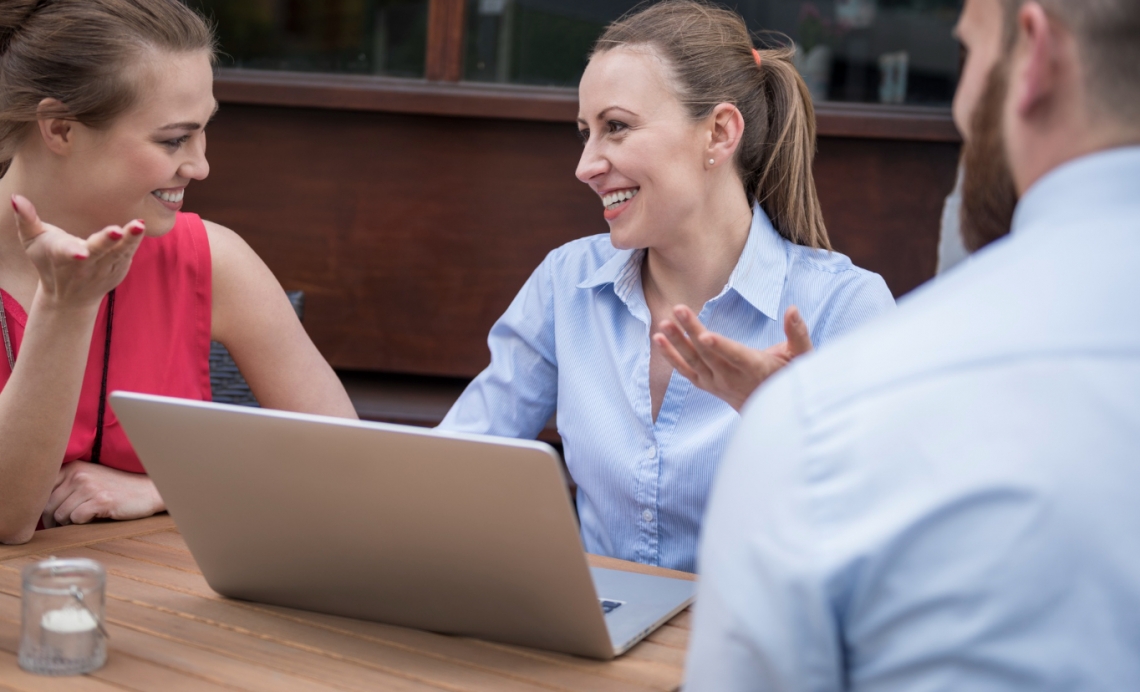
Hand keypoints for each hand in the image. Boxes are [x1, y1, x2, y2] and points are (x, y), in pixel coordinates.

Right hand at [11, 195, 144, 309]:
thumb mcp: (32, 241)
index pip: (67, 253)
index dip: (73, 252)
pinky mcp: (118, 270)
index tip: (80, 252)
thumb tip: (16, 197)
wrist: (69, 298)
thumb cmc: (48, 261)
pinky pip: (127, 254)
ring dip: (130, 239)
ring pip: (118, 253)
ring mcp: (103, 269)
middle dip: (106, 241)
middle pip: (97, 251)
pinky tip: (140, 227)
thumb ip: (27, 220)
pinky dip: (134, 243)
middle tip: (117, 230)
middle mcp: (84, 265)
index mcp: (61, 256)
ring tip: (138, 225)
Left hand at [42, 461, 164, 526]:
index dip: (40, 506)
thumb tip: (37, 506)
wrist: (146, 491)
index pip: (41, 489)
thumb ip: (65, 486)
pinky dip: (81, 523)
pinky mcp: (100, 501)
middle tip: (63, 525)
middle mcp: (79, 474)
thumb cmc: (115, 489)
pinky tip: (93, 518)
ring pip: (60, 514)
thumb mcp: (89, 478)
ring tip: (81, 520)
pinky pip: (76, 519)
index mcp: (73, 467)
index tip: (48, 515)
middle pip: (47, 505)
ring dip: (67, 523)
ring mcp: (90, 487)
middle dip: (52, 520)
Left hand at [654, 305, 812, 411]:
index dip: (719, 346)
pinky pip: (685, 370)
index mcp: (755, 368)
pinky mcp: (707, 384)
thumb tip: (792, 309)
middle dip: (691, 331)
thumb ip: (798, 333)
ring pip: (694, 361)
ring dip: (677, 342)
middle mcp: (732, 378)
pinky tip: (658, 339)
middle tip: (678, 309)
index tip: (704, 335)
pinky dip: (671, 356)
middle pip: (708, 353)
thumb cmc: (788, 379)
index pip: (735, 356)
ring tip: (664, 323)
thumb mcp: (801, 358)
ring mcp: (717, 383)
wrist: (771, 414)